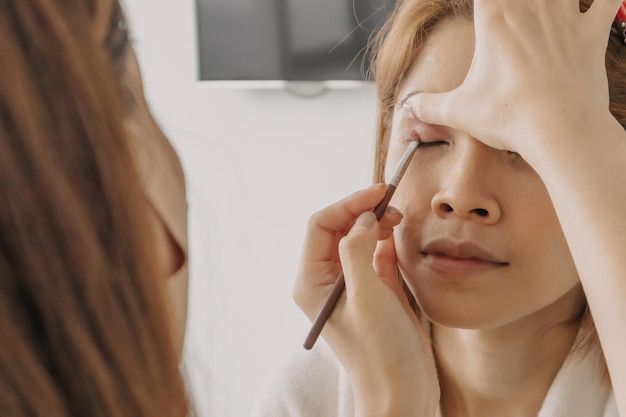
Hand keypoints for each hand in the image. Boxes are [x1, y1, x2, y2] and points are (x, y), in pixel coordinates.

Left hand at [294, 184, 438, 416]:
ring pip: (357, 238)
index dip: (349, 204)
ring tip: (400, 221)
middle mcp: (326, 280)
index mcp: (312, 281)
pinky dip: (386, 240)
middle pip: (338, 228)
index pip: (321, 225)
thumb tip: (363, 218)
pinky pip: (374, 254)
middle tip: (395, 205)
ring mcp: (350, 284)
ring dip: (376, 223)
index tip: (380, 192)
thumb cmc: (380, 352)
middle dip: (363, 212)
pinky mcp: (372, 290)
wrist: (402, 391)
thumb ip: (359, 251)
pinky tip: (398, 236)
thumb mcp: (367, 297)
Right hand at [405, 0, 621, 160]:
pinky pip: (608, 0)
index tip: (476, 6)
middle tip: (505, 8)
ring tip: (540, 4)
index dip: (479, 0)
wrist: (560, 130)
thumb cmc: (510, 117)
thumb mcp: (458, 112)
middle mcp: (530, 8)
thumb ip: (428, 106)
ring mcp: (565, 17)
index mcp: (494, 19)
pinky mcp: (592, 34)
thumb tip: (407, 109)